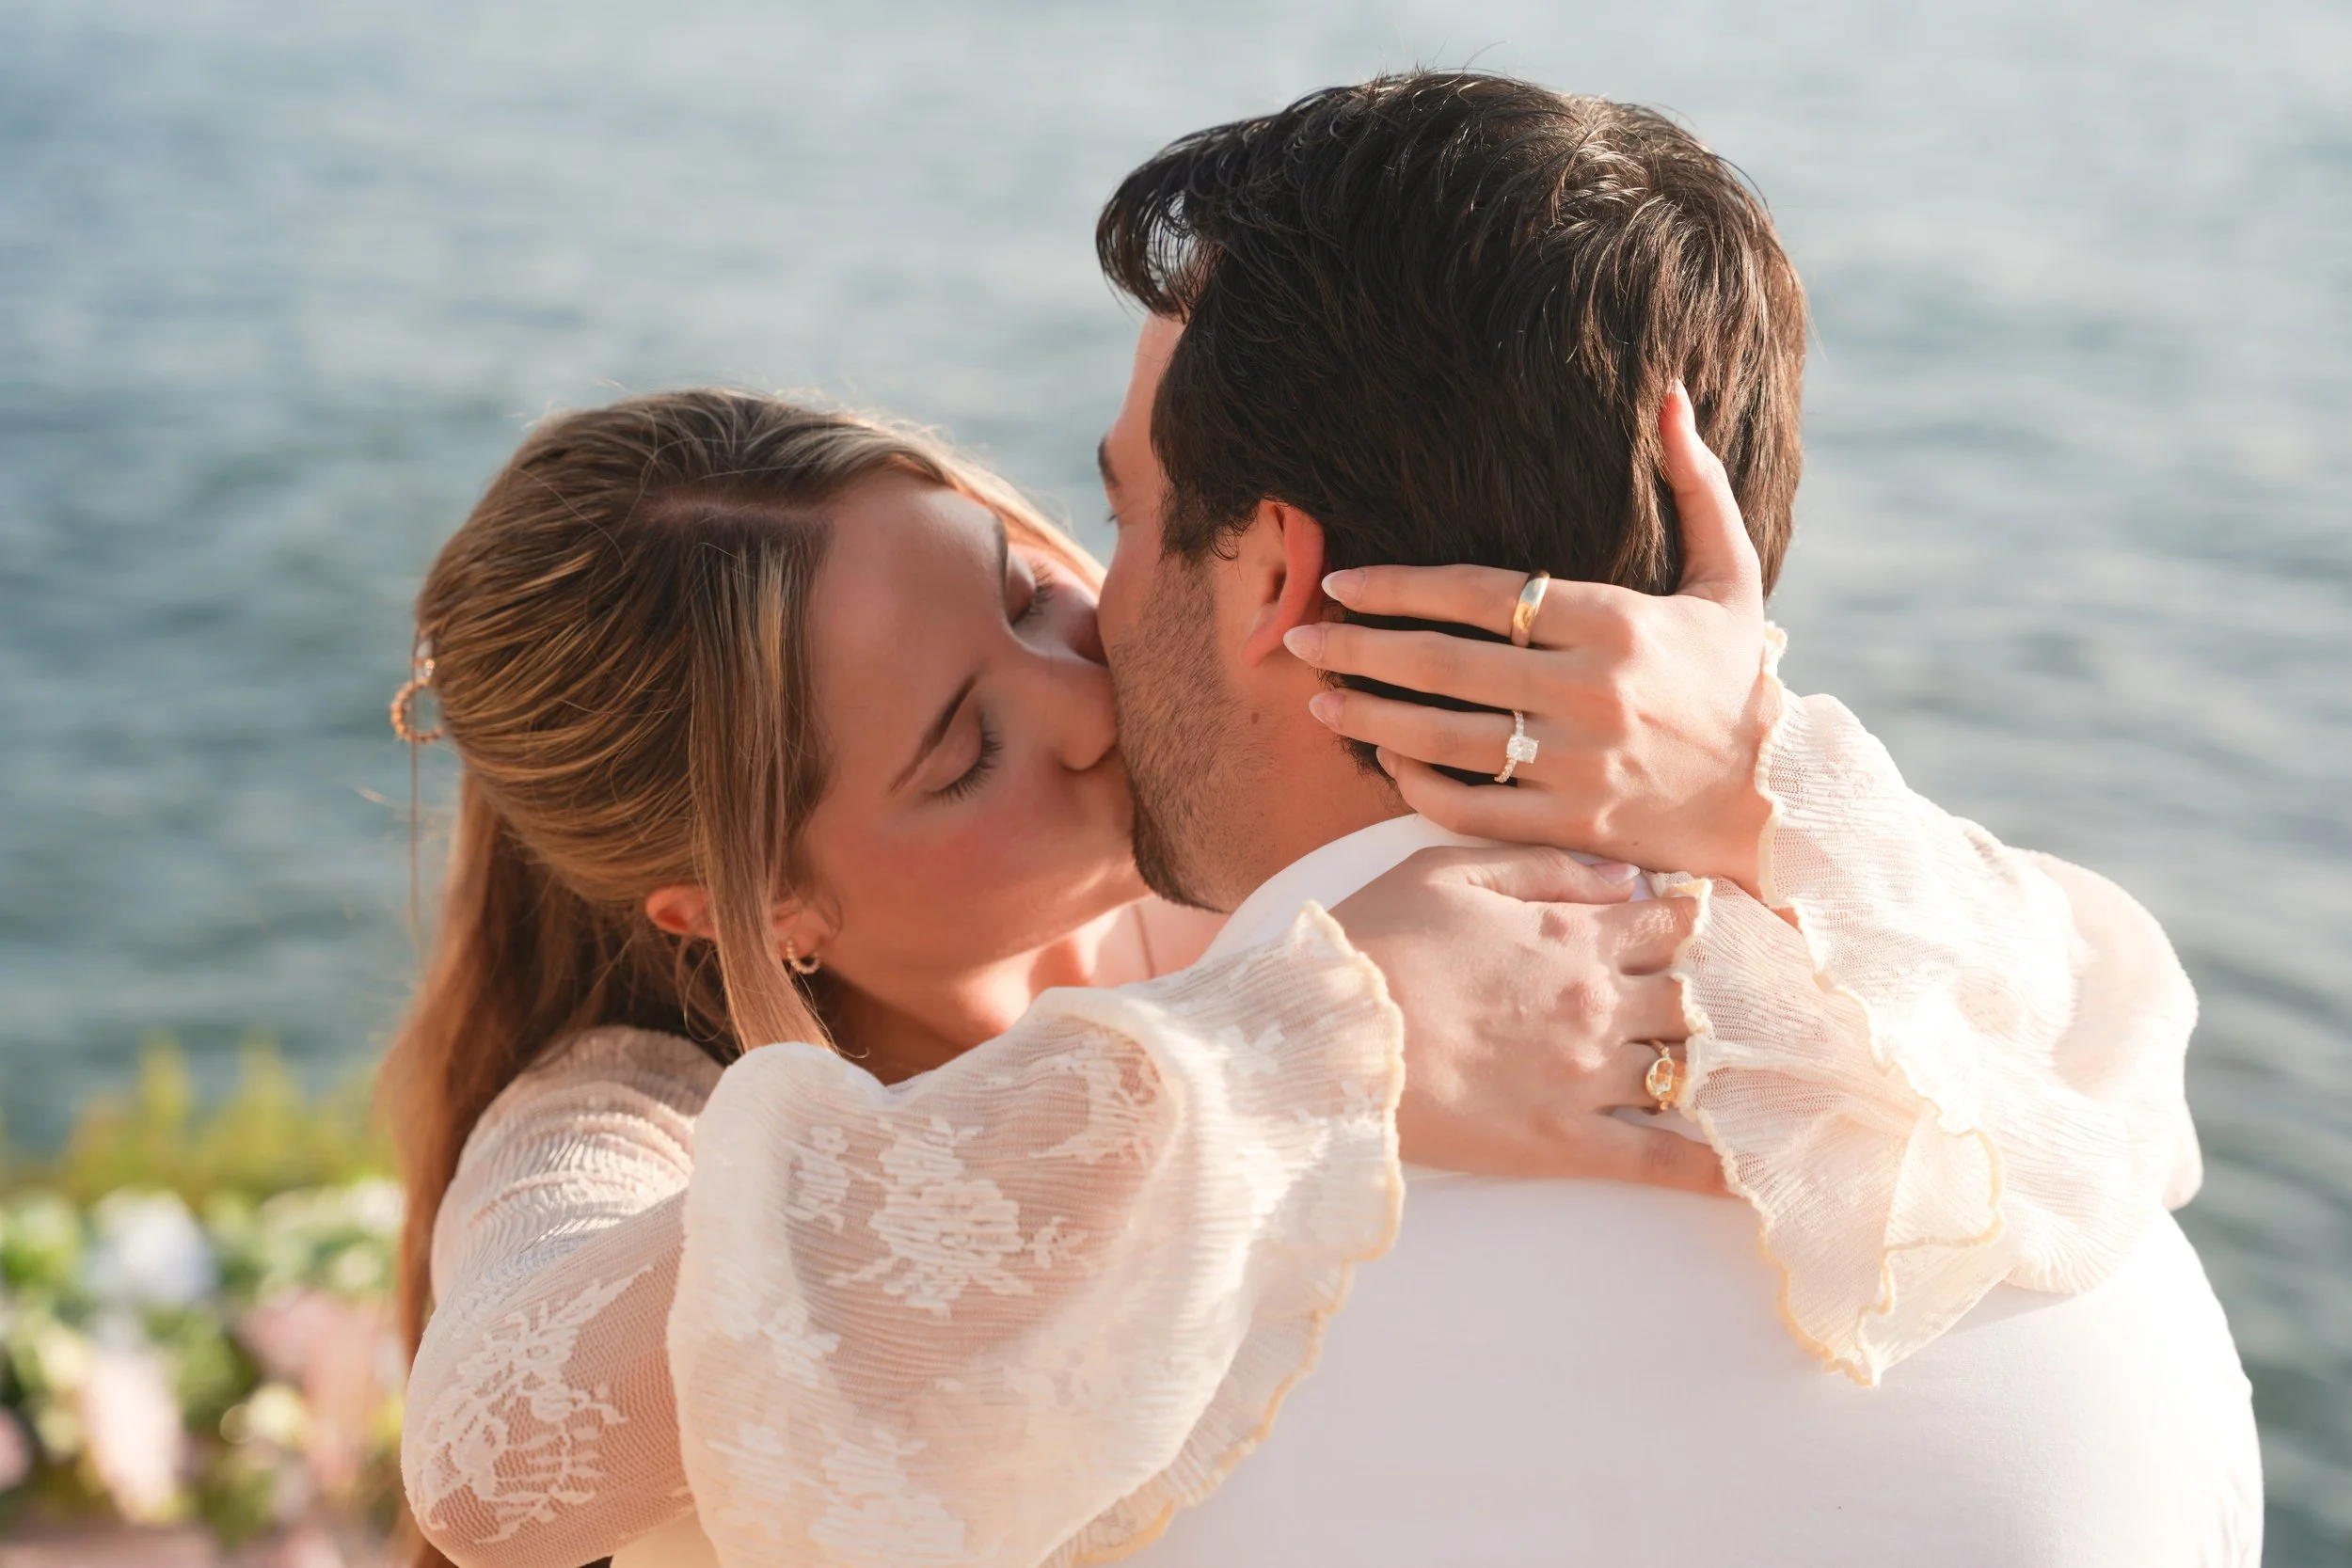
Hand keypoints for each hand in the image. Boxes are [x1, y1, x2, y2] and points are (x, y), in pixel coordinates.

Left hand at [1286, 384, 1773, 893]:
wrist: (1776, 799)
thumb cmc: (1740, 678)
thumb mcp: (1732, 576)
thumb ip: (1696, 485)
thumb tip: (1670, 392)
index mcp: (1618, 622)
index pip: (1481, 593)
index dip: (1400, 586)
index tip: (1341, 581)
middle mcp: (1589, 693)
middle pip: (1445, 664)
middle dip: (1359, 649)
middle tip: (1298, 638)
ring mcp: (1576, 765)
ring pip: (1445, 739)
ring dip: (1370, 720)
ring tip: (1317, 702)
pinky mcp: (1570, 824)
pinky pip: (1472, 807)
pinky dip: (1420, 788)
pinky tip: (1387, 764)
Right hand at [1332, 843, 1725, 1194]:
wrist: (1330, 1039)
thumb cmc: (1377, 942)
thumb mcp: (1449, 871)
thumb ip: (1545, 868)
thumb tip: (1628, 877)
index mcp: (1576, 933)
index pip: (1680, 921)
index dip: (1713, 920)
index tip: (1735, 927)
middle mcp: (1600, 1003)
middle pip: (1705, 996)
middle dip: (1734, 996)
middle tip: (1760, 1004)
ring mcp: (1590, 1077)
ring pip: (1696, 1072)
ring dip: (1733, 1071)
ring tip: (1768, 1076)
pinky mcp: (1567, 1142)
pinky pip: (1660, 1161)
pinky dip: (1714, 1168)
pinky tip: (1755, 1173)